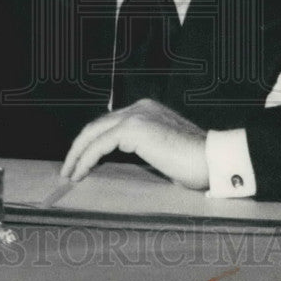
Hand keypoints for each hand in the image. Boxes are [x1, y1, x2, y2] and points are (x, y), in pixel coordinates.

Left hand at [60, 99, 208, 188]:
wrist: (211, 160)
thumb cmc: (195, 163)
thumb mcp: (163, 151)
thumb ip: (144, 148)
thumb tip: (125, 161)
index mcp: (147, 111)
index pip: (110, 124)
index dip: (92, 142)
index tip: (82, 162)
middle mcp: (140, 108)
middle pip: (97, 125)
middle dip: (79, 147)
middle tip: (68, 168)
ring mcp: (136, 115)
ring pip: (94, 132)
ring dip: (78, 153)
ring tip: (69, 172)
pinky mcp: (133, 129)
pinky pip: (99, 144)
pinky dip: (86, 158)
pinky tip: (80, 172)